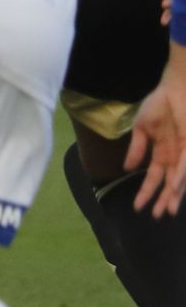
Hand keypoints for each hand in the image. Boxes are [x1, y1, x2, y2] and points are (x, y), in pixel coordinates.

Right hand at [128, 46, 185, 216]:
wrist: (175, 89)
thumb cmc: (159, 105)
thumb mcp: (142, 129)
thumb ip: (136, 149)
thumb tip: (127, 169)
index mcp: (161, 153)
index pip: (153, 178)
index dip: (146, 192)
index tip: (137, 207)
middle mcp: (174, 156)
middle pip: (169, 183)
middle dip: (163, 200)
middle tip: (157, 217)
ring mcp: (184, 152)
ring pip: (179, 179)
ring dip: (174, 195)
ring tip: (168, 210)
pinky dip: (181, 177)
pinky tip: (175, 187)